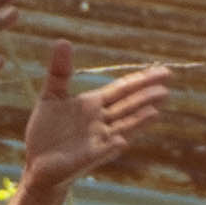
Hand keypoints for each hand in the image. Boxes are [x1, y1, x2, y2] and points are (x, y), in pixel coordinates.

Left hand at [16, 42, 177, 184]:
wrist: (38, 163)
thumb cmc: (47, 131)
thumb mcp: (51, 96)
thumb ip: (60, 71)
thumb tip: (63, 41)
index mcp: (94, 104)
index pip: (122, 89)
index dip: (141, 79)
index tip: (162, 70)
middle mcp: (101, 121)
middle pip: (128, 104)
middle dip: (146, 95)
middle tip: (167, 84)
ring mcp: (98, 140)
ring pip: (123, 126)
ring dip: (139, 119)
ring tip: (156, 110)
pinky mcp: (88, 157)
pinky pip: (103, 150)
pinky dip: (113, 145)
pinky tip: (123, 140)